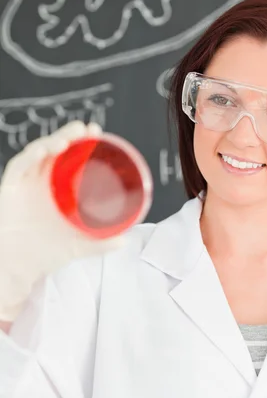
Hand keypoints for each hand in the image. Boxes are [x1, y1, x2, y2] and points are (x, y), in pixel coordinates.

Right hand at [0, 121, 125, 320]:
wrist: (17, 268)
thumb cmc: (43, 253)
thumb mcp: (77, 246)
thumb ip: (100, 243)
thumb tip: (123, 241)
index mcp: (56, 188)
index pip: (68, 158)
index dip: (81, 143)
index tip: (97, 133)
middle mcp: (40, 181)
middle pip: (54, 149)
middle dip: (70, 135)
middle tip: (88, 129)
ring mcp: (24, 184)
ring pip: (37, 153)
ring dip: (53, 141)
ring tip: (70, 138)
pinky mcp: (9, 188)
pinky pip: (18, 166)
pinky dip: (31, 156)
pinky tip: (45, 150)